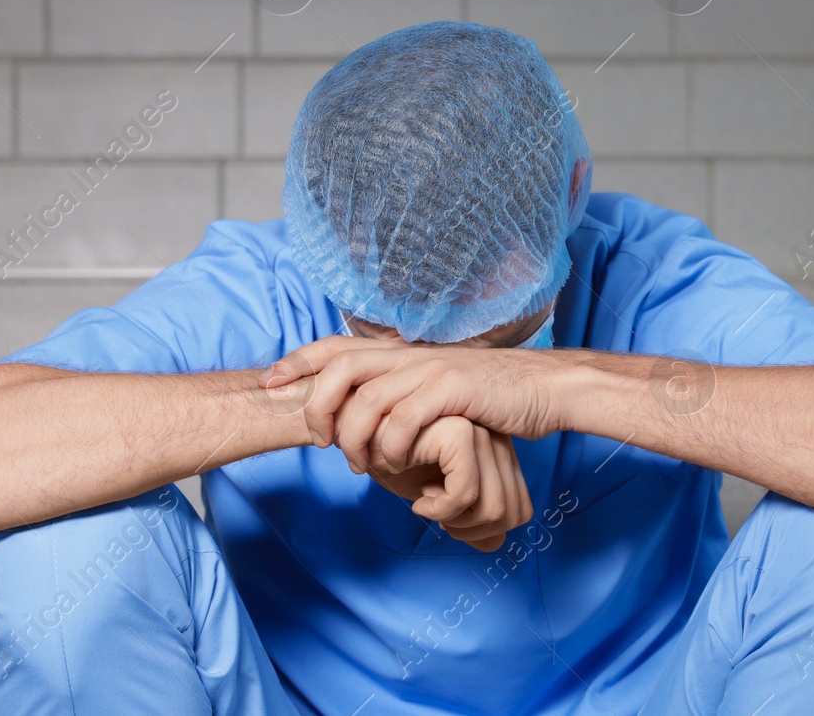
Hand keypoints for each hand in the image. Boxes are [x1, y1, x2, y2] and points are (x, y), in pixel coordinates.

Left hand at [263, 336, 564, 473]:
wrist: (543, 388)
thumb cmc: (489, 397)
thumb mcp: (436, 388)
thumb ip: (401, 392)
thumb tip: (366, 410)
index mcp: (402, 353)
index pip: (337, 345)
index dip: (298, 360)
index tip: (270, 382)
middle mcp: (410, 355)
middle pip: (340, 366)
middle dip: (316, 404)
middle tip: (316, 441)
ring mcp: (430, 369)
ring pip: (367, 399)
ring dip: (355, 438)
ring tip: (361, 466)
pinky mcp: (453, 390)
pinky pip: (404, 420)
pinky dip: (392, 449)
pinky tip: (398, 468)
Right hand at [355, 412, 531, 551]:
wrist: (355, 433)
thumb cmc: (393, 461)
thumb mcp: (437, 497)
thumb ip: (470, 519)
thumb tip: (494, 545)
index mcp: (498, 450)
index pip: (521, 508)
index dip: (486, 530)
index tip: (450, 518)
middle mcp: (496, 438)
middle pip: (514, 512)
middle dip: (472, 530)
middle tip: (437, 516)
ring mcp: (481, 432)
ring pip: (494, 507)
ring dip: (454, 521)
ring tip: (426, 504)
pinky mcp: (459, 432)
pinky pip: (466, 493)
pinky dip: (440, 509)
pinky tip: (419, 498)